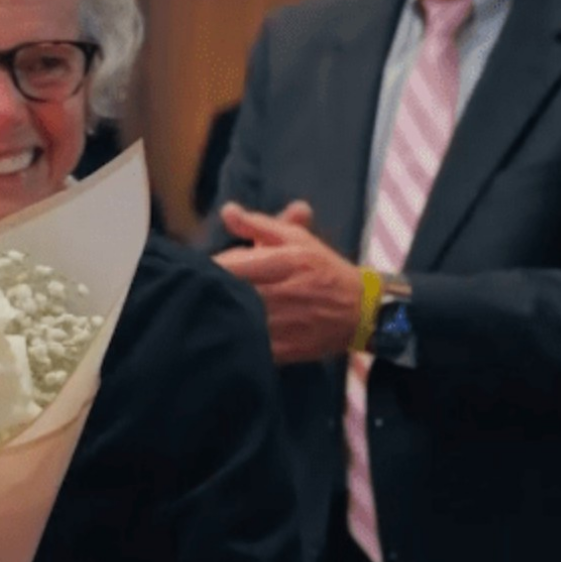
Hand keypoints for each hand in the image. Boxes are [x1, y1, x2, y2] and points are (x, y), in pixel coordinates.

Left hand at [214, 201, 363, 363]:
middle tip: (199, 287)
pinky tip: (228, 330)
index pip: (230, 266)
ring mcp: (283, 325)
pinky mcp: (281, 351)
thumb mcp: (297, 240)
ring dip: (219, 312)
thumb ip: (259, 224)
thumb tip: (227, 210)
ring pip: (235, 320)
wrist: (361, 314)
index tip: (201, 268)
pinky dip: (233, 337)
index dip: (210, 268)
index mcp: (286, 262)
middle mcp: (283, 293)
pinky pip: (246, 344)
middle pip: (229, 293)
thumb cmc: (324, 271)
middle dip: (211, 289)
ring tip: (209, 308)